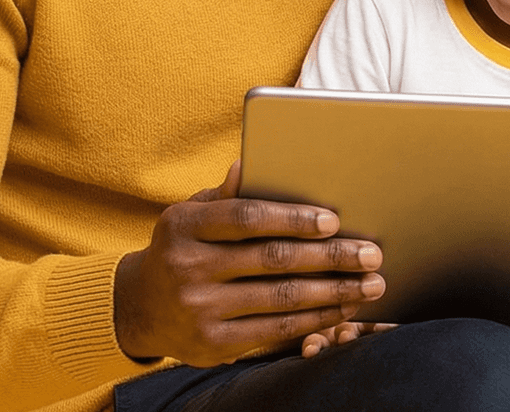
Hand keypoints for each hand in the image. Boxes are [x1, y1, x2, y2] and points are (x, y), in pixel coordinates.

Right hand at [113, 161, 385, 365]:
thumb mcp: (191, 213)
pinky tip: (341, 310)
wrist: (138, 307)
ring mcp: (199, 311)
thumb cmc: (182, 246)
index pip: (246, 219)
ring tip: (370, 284)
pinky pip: (273, 332)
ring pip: (280, 300)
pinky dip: (313, 321)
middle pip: (272, 261)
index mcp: (184, 226)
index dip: (292, 219)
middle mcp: (188, 269)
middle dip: (330, 257)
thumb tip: (244, 164)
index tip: (333, 220)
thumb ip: (224, 196)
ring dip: (333, 292)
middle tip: (371, 253)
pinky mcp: (212, 346)